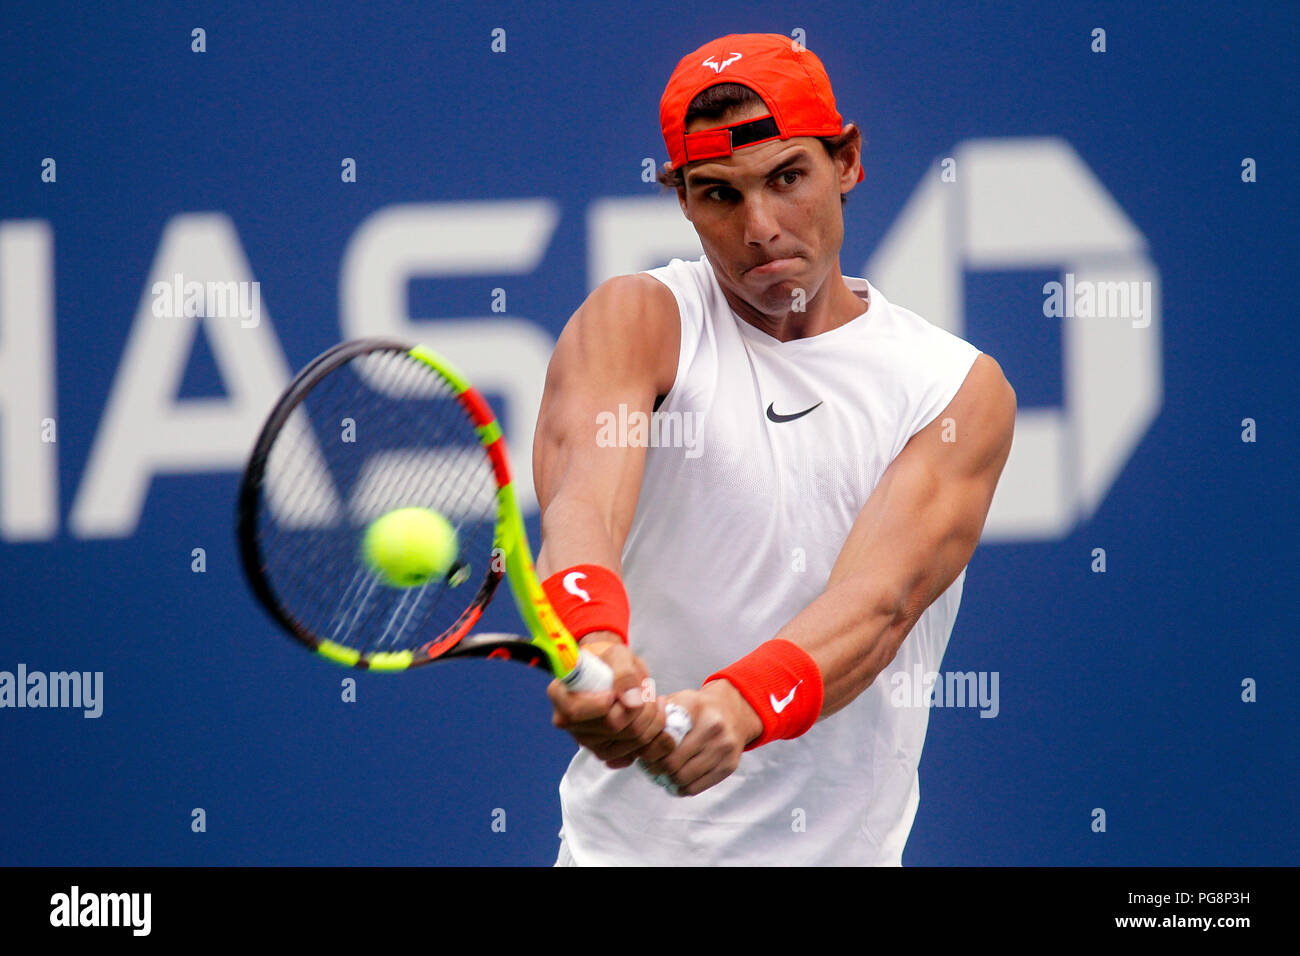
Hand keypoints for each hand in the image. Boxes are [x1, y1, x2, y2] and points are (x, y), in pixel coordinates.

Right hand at [547, 634, 666, 768]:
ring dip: (651, 720)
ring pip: (629, 742)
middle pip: (613, 726)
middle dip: (641, 706)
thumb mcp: (617, 653)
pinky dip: (652, 737)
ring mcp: (586, 740)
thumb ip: (624, 673)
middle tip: (648, 689)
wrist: (612, 672)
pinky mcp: (604, 752)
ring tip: (652, 699)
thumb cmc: (608, 660)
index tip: (616, 690)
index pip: (577, 711)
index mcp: (560, 694)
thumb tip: (631, 702)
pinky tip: (652, 719)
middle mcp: (568, 721)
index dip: (603, 703)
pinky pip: (635, 754)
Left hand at [637, 679, 762, 796]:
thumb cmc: (697, 708)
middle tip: (648, 767)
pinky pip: (696, 788)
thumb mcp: (678, 700)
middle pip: (671, 762)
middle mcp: (713, 727)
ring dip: (667, 780)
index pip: (663, 738)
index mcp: (695, 707)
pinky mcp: (729, 766)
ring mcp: (723, 748)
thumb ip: (657, 714)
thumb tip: (632, 734)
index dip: (647, 750)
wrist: (733, 712)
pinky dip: (681, 788)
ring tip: (661, 773)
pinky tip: (675, 780)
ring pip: (683, 778)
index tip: (642, 753)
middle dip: (655, 768)